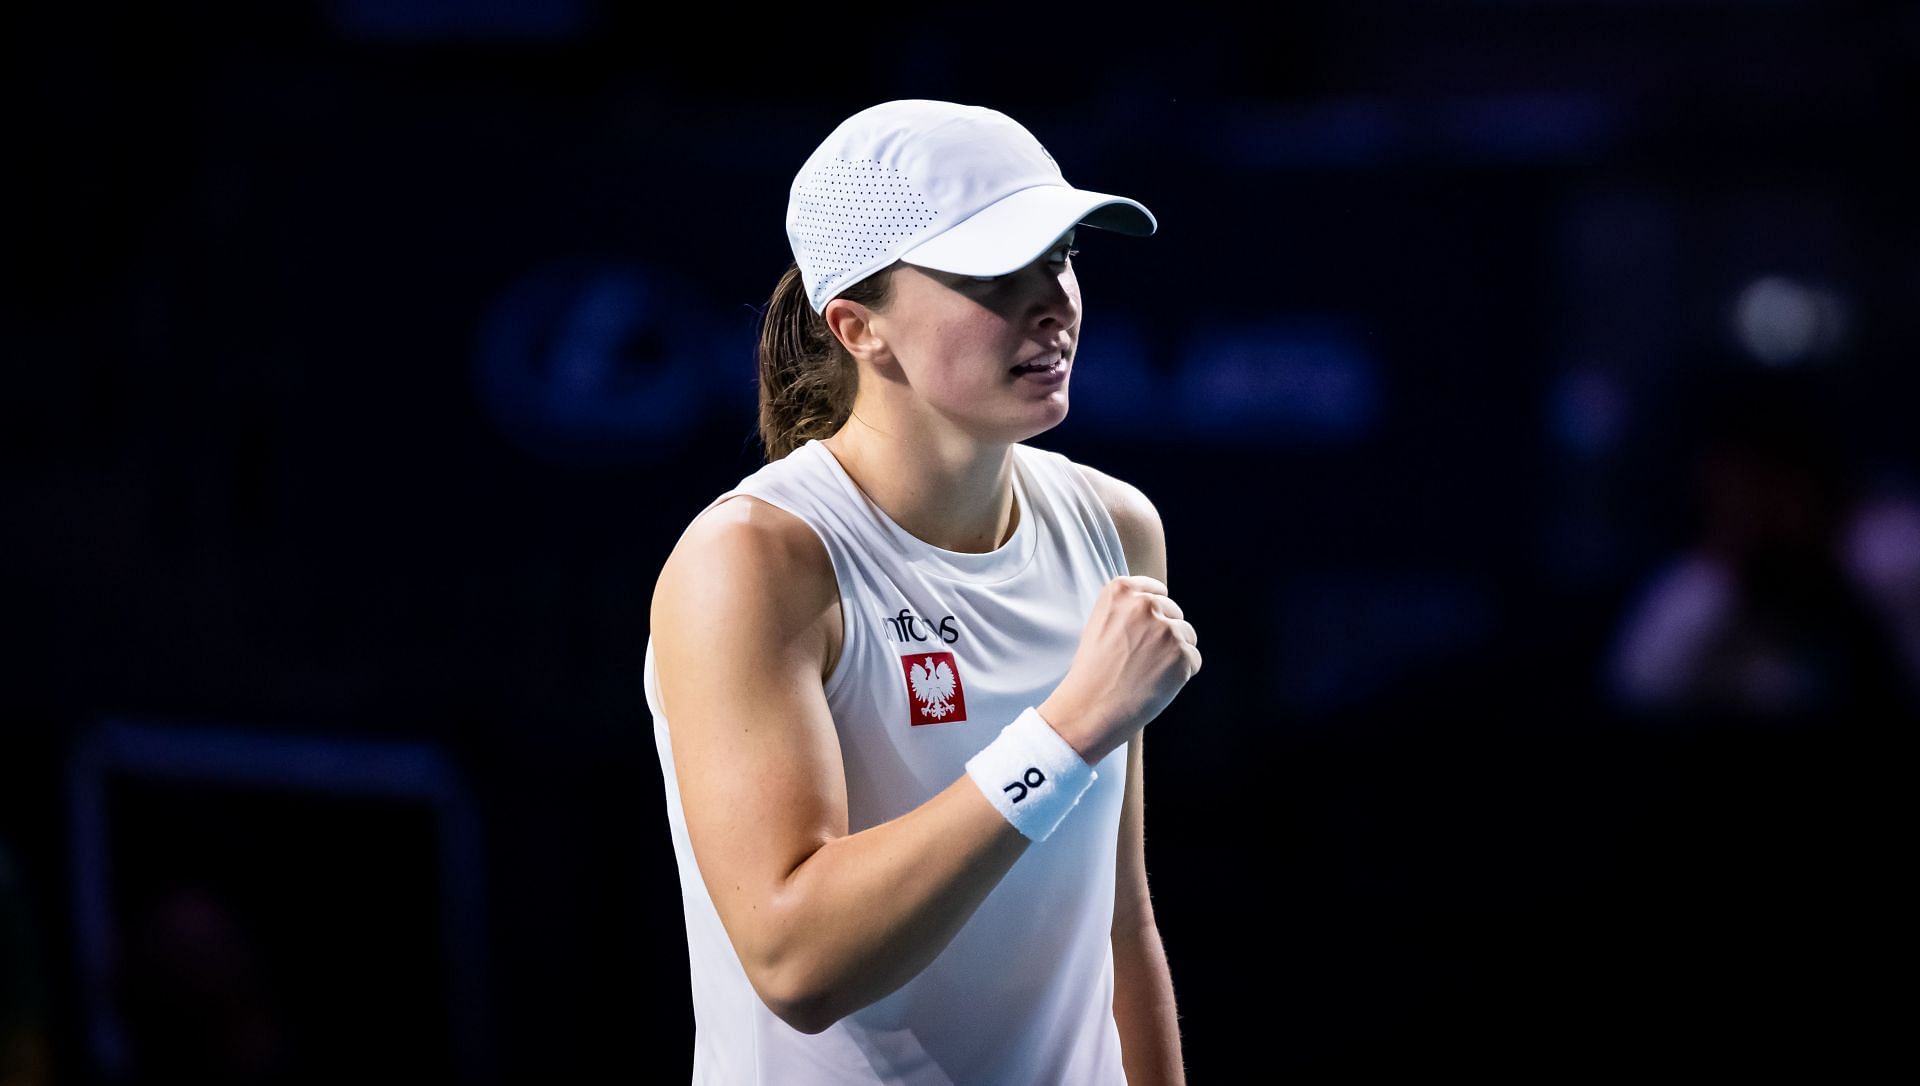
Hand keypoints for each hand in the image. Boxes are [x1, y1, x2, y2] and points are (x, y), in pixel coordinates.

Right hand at [1040, 576, 1199, 763]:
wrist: (1090, 707)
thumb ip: (1126, 609)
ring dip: (1175, 654)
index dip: (1156, 613)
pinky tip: (1156, 684)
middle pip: (1175, 613)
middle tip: (1142, 659)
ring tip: (1147, 673)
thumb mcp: (1100, 624)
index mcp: (1121, 591)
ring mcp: (1165, 628)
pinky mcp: (1181, 653)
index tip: (1145, 630)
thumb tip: (1157, 608)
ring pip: (1188, 636)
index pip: (1157, 590)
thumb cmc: (1092, 671)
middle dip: (1166, 634)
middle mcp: (1145, 604)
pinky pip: (1194, 660)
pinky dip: (1181, 674)